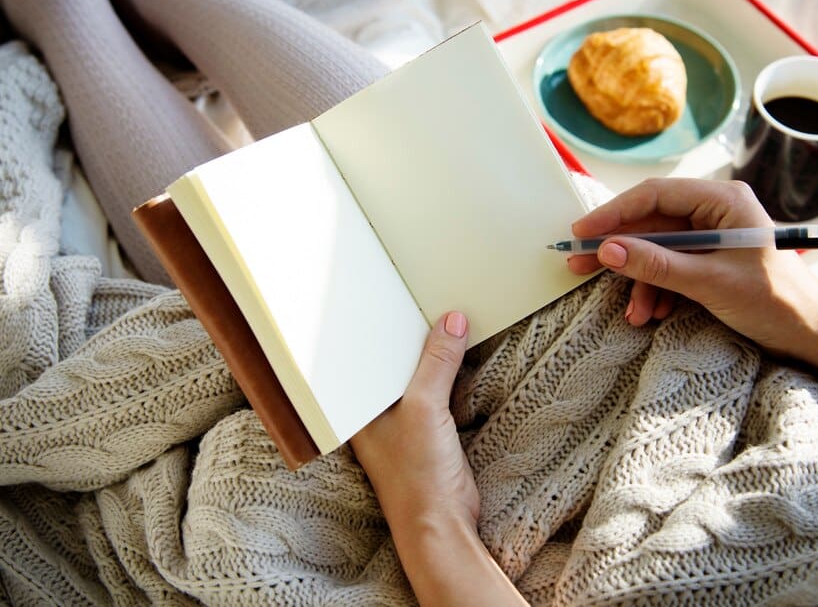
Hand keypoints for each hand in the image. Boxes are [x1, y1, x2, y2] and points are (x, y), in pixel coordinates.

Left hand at [351, 313, 527, 604]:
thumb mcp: (425, 407)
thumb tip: (452, 322)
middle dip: (409, 337)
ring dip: (432, 356)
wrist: (442, 524)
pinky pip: (438, 393)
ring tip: (444, 318)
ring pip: (417, 377)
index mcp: (358, 407)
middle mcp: (375, 413)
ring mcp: (403, 423)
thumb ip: (437, 363)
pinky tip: (459, 356)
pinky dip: (448, 376)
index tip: (390, 294)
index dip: (376, 327)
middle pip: (392, 363)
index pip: (364, 355)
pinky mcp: (429, 432)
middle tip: (422, 297)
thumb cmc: (415, 476)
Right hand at [568, 178, 817, 354]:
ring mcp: (709, 236)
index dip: (614, 213)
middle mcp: (714, 211)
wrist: (811, 335)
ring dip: (641, 283)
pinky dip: (656, 291)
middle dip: (620, 252)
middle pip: (650, 223)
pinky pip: (668, 268)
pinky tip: (654, 313)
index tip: (583, 233)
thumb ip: (657, 265)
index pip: (655, 196)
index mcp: (723, 200)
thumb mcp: (710, 283)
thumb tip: (608, 251)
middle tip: (579, 266)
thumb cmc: (775, 302)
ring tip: (635, 314)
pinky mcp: (707, 260)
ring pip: (655, 251)